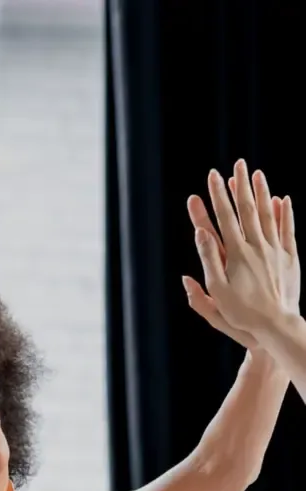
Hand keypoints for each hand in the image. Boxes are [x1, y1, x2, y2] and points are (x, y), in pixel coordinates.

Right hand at [183, 159, 298, 340]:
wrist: (275, 326)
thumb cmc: (241, 314)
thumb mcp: (217, 292)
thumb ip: (209, 260)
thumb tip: (201, 233)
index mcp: (236, 255)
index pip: (225, 218)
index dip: (217, 195)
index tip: (212, 176)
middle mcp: (256, 247)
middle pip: (247, 210)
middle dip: (240, 186)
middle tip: (237, 164)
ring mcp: (274, 251)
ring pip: (268, 215)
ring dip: (262, 192)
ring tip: (257, 174)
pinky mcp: (288, 259)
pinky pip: (287, 231)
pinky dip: (285, 213)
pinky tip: (283, 199)